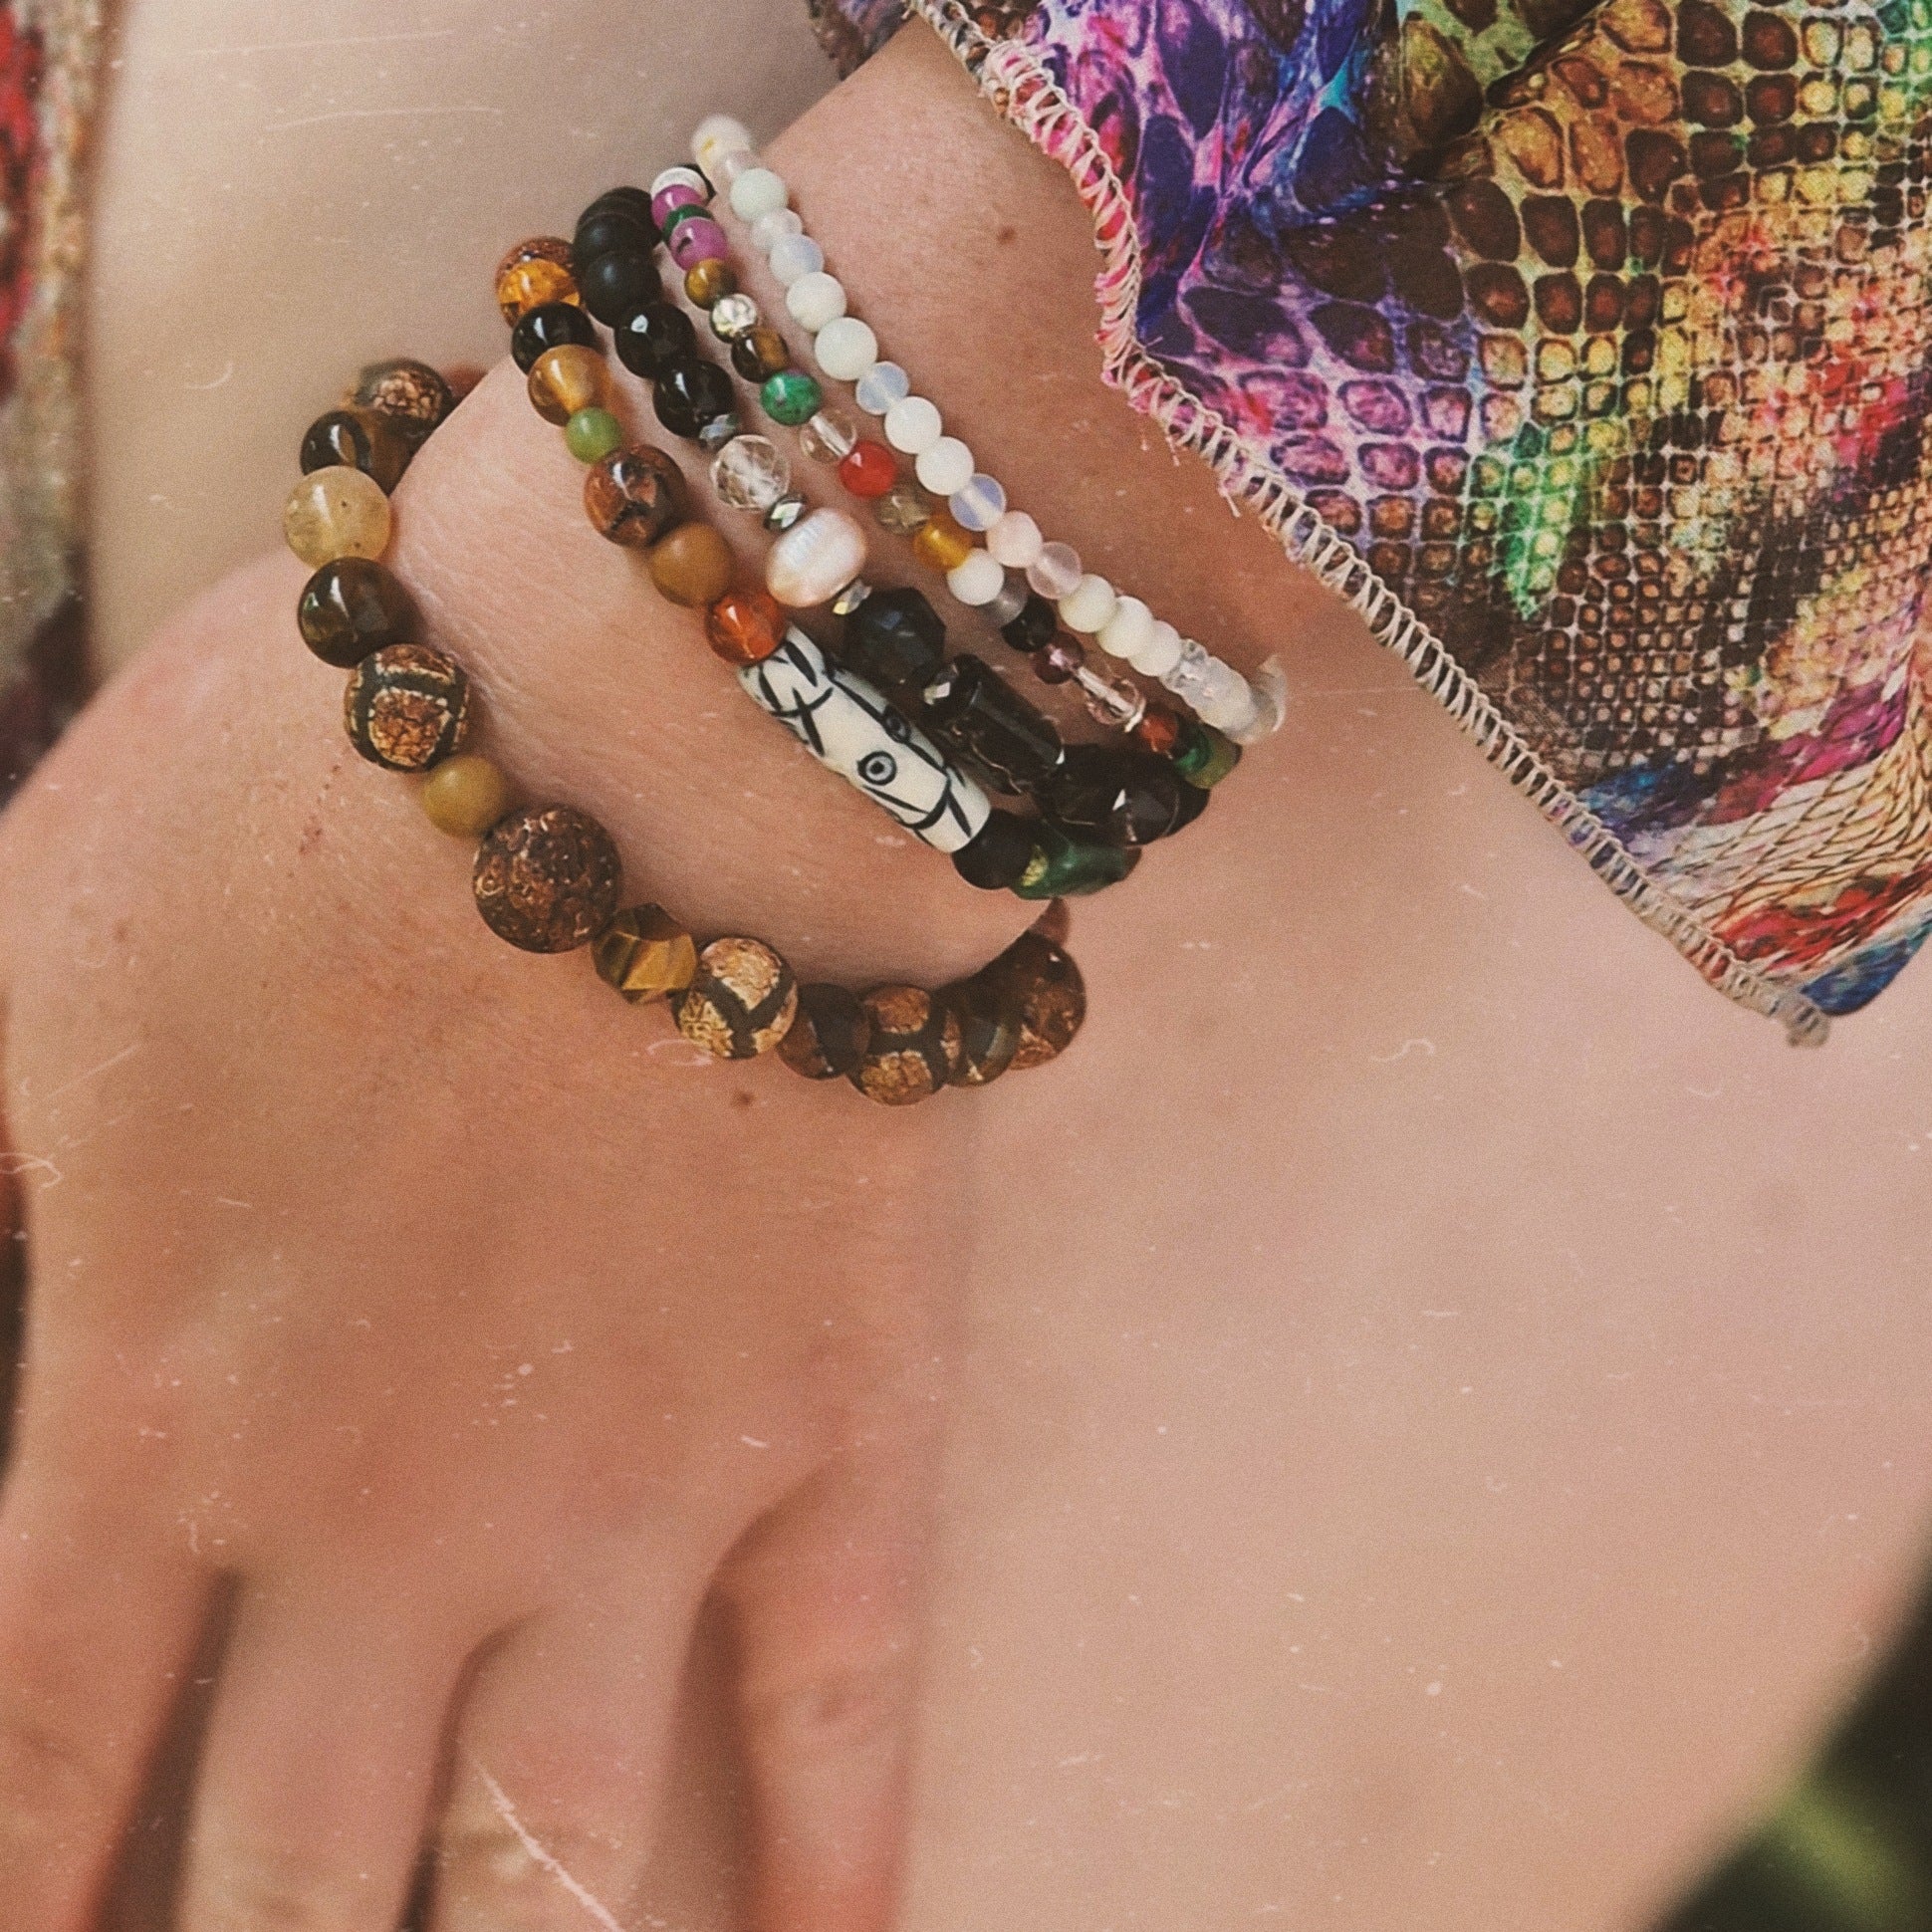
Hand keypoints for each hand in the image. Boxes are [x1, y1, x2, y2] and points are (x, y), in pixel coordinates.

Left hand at [0, 338, 1034, 1931]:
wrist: (655, 711)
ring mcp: (640, 1496)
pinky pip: (845, 1702)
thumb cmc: (323, 788)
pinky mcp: (839, 1426)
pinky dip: (836, 1871)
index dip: (20, 1914)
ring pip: (553, 1861)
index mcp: (162, 1405)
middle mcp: (390, 1518)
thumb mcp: (19, 944)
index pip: (32, 1774)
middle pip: (285, 1881)